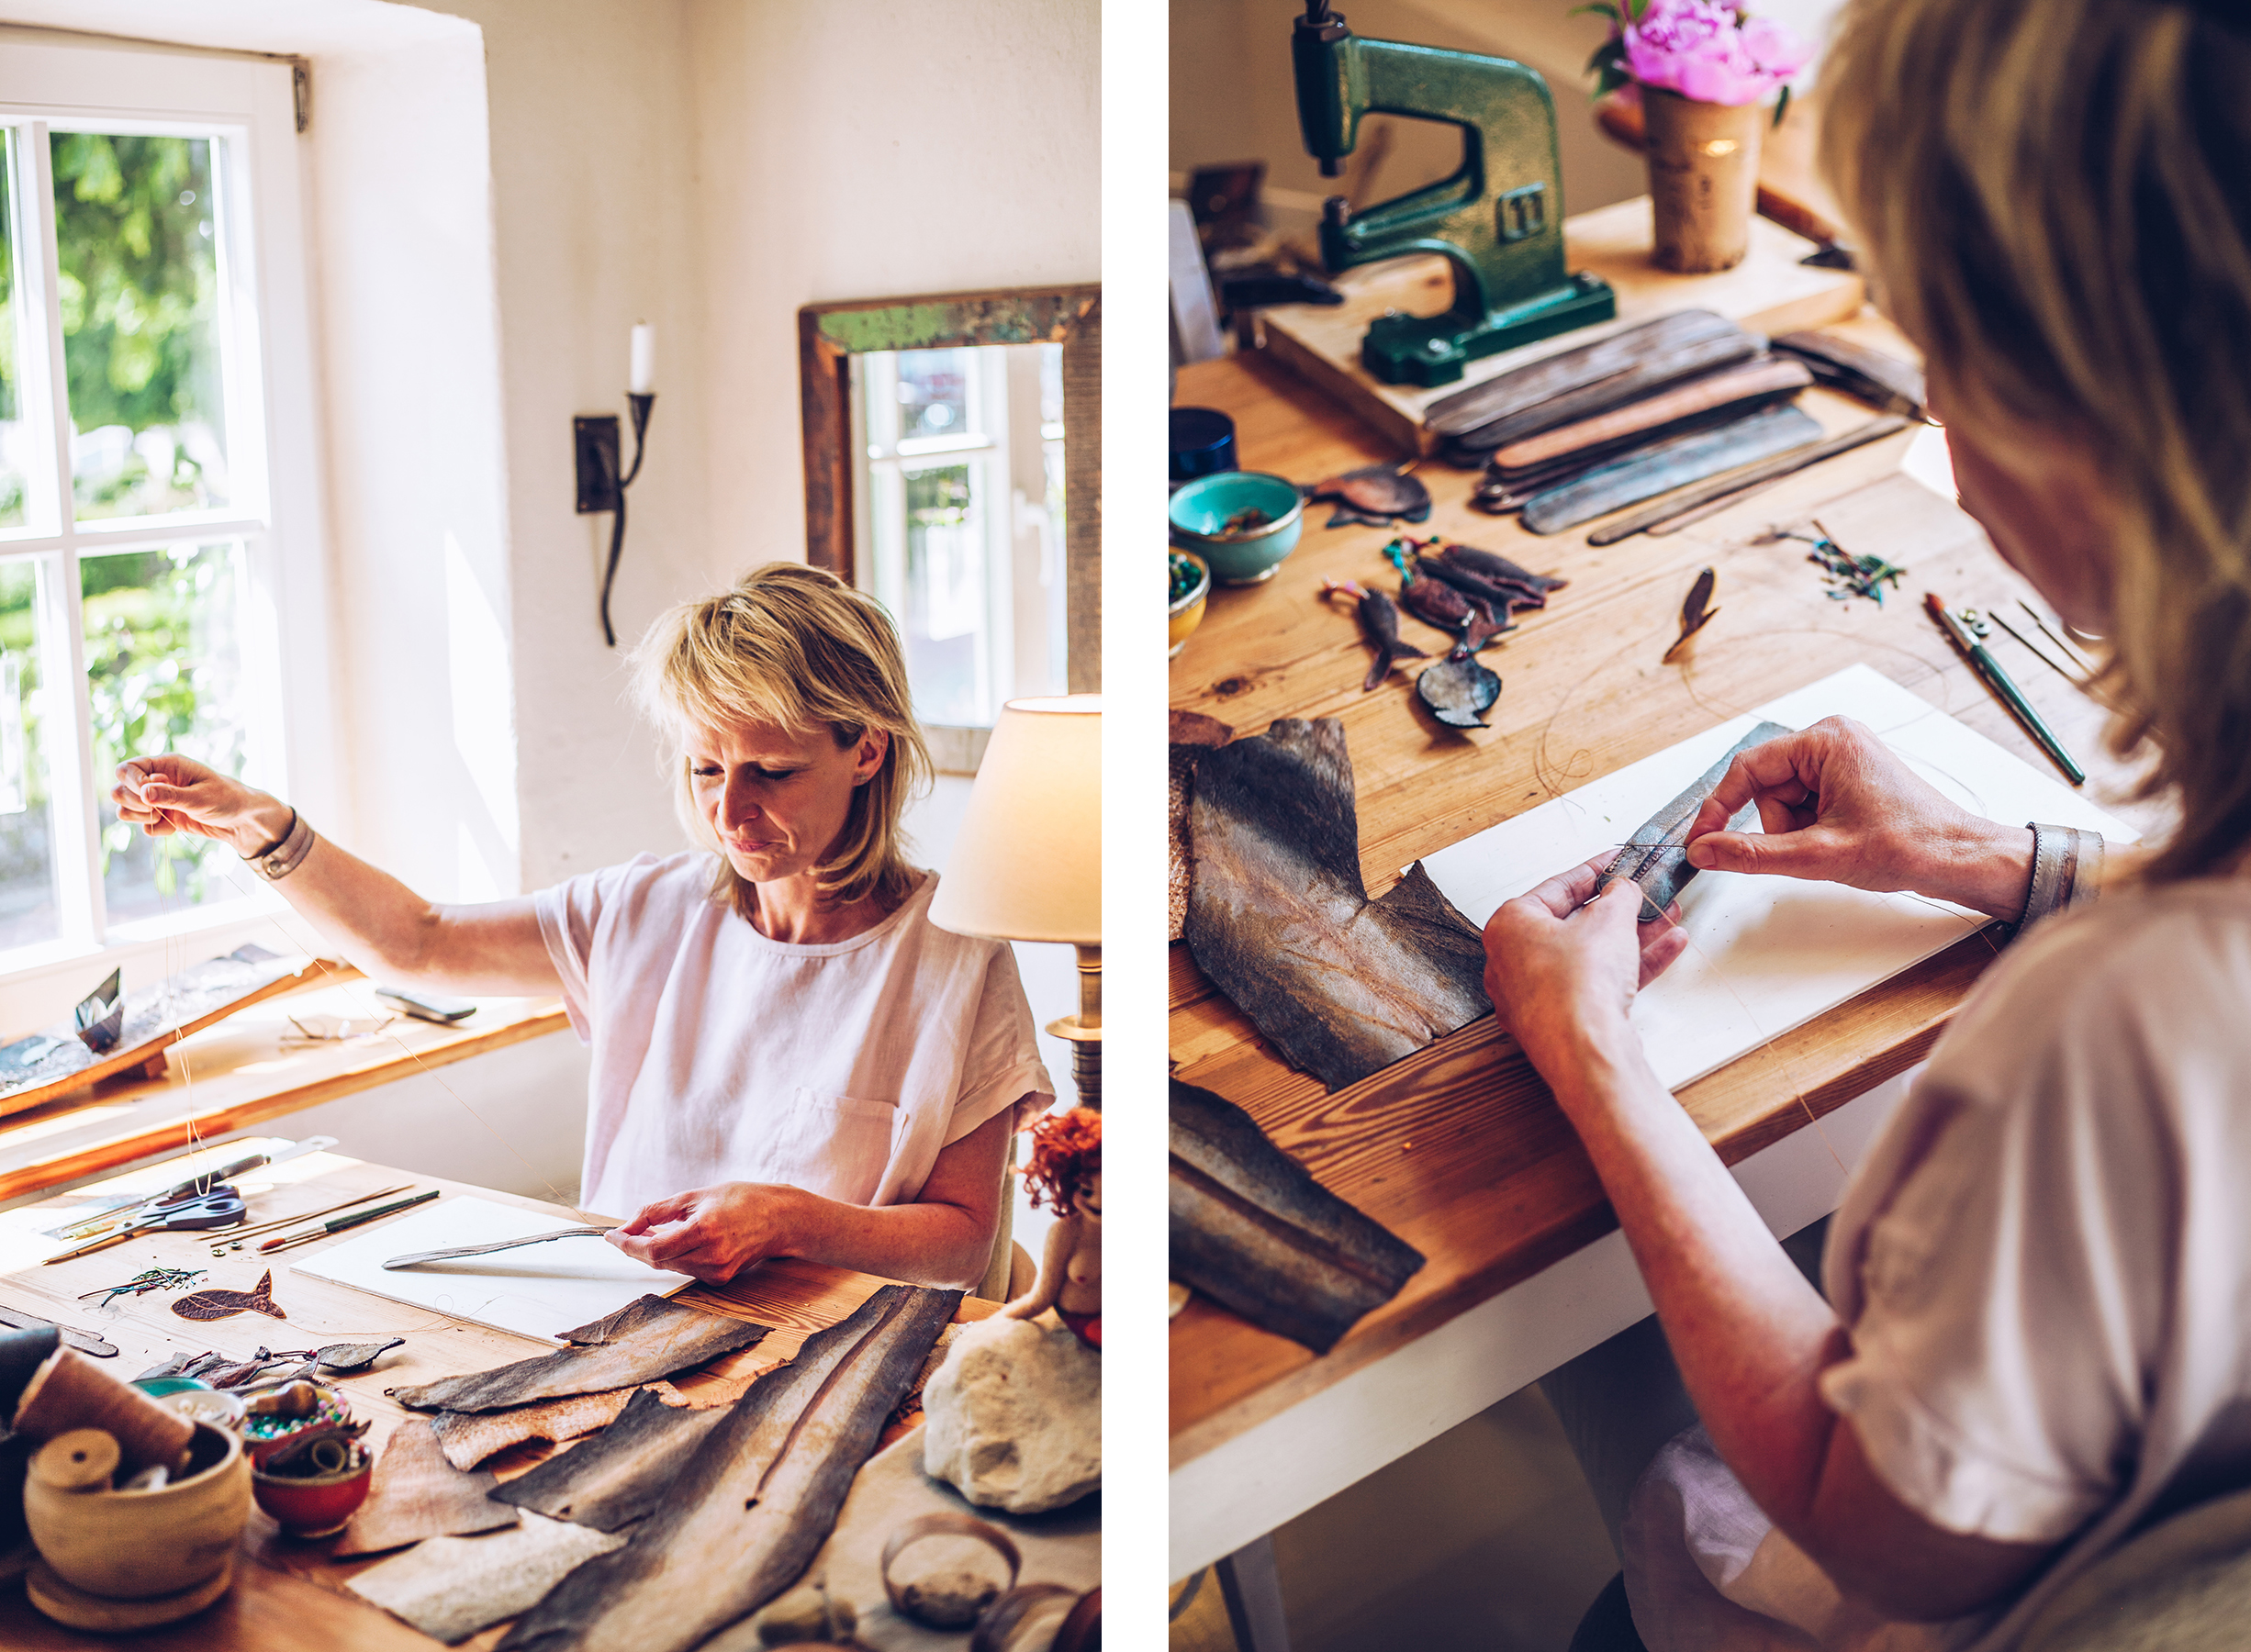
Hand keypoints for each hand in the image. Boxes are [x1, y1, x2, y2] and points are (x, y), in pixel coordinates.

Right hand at [112, 754, 292, 857]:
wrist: (241, 820)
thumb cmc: (226, 800)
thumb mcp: (201, 797)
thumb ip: (171, 795)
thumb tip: (144, 792)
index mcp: (165, 765)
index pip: (125, 769)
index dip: (131, 783)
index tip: (149, 795)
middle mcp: (156, 780)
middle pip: (118, 791)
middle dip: (134, 803)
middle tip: (159, 809)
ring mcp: (156, 800)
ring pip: (125, 810)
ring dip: (141, 818)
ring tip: (167, 818)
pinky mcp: (161, 817)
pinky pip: (143, 826)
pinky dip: (156, 829)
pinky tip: (175, 827)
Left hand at [605, 1182, 804, 1283]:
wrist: (781, 1219)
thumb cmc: (742, 1200)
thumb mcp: (696, 1196)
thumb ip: (658, 1211)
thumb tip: (627, 1226)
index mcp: (706, 1230)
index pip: (654, 1249)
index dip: (627, 1245)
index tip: (611, 1236)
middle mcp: (712, 1256)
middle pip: (658, 1260)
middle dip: (636, 1247)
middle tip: (624, 1232)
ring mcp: (717, 1271)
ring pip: (669, 1266)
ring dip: (653, 1252)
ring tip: (648, 1233)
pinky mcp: (720, 1279)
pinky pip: (684, 1269)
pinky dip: (672, 1257)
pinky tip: (671, 1242)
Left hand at [1483, 854, 1688, 1072]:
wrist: (1585, 1050)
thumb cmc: (1577, 986)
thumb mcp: (1609, 919)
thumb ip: (1619, 894)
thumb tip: (1622, 888)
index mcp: (1509, 926)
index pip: (1556, 887)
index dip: (1595, 871)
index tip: (1616, 863)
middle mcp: (1513, 961)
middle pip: (1575, 924)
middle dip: (1620, 909)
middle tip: (1644, 894)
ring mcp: (1536, 995)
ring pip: (1590, 956)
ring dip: (1633, 936)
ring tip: (1666, 918)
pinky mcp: (1561, 1020)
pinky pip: (1597, 984)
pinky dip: (1630, 966)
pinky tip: (1666, 948)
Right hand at [1680, 717, 2033, 920]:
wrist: (1958, 858)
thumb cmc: (1909, 844)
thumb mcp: (1818, 854)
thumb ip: (1751, 854)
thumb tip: (1705, 851)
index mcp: (1826, 739)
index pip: (1748, 769)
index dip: (1719, 808)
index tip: (1700, 841)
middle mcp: (1832, 739)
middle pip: (1766, 787)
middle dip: (1778, 826)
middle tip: (1811, 849)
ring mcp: (1841, 757)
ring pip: (1783, 800)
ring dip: (1796, 831)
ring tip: (1835, 846)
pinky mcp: (1847, 777)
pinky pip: (1804, 804)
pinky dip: (1811, 830)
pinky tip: (1841, 841)